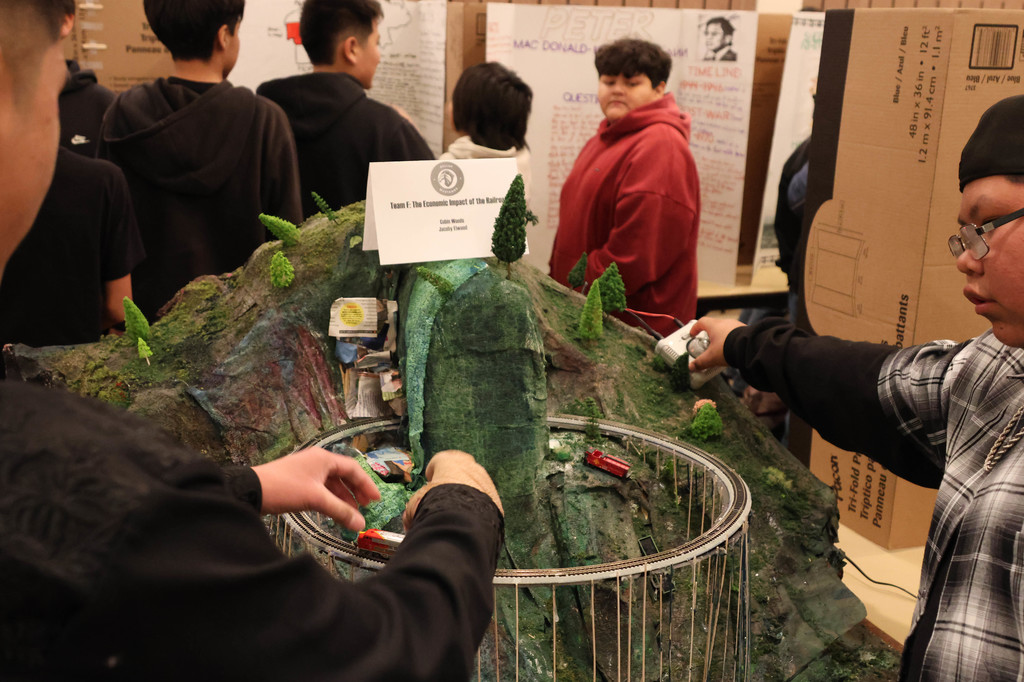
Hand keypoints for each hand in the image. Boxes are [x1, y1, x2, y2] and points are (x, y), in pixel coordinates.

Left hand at [253, 447, 380, 530]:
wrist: (251, 490)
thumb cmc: (285, 489)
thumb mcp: (316, 499)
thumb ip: (340, 511)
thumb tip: (361, 524)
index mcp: (324, 459)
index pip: (353, 469)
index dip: (366, 484)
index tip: (376, 500)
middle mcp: (317, 461)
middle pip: (343, 475)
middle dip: (355, 492)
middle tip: (366, 507)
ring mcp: (306, 471)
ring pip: (331, 484)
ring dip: (342, 498)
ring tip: (350, 514)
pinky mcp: (297, 481)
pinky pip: (320, 489)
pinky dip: (329, 500)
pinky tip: (332, 511)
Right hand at [402, 450, 502, 529]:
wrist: (461, 515)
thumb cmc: (434, 501)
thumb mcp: (415, 504)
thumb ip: (413, 508)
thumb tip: (409, 521)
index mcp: (446, 460)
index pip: (440, 460)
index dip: (435, 471)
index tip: (432, 480)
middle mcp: (467, 464)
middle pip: (461, 468)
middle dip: (454, 479)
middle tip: (446, 493)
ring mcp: (483, 477)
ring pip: (475, 482)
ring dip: (468, 492)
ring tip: (459, 508)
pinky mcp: (494, 493)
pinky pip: (485, 497)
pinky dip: (478, 504)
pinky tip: (470, 516)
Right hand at [688, 316, 745, 372]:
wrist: (749, 348)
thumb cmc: (728, 348)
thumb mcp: (711, 357)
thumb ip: (700, 362)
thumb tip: (691, 367)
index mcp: (714, 325)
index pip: (701, 322)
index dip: (695, 328)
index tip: (693, 334)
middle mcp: (725, 323)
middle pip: (714, 325)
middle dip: (710, 334)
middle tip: (707, 343)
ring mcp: (736, 326)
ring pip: (726, 330)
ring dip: (722, 337)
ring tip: (721, 348)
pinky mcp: (745, 331)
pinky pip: (735, 334)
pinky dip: (732, 340)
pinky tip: (732, 349)